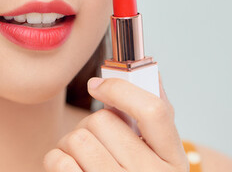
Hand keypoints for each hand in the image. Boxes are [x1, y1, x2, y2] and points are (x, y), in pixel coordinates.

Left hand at [43, 77, 187, 171]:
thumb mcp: (160, 156)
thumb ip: (156, 118)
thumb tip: (149, 69)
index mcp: (174, 160)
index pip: (154, 111)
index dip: (121, 89)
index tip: (99, 84)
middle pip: (104, 122)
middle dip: (92, 123)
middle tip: (96, 138)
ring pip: (78, 138)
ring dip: (71, 141)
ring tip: (81, 155)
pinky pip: (59, 161)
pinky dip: (56, 159)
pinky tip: (68, 168)